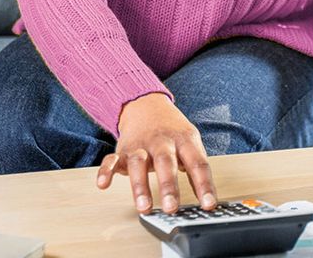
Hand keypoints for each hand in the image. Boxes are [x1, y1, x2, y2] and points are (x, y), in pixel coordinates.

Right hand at [96, 93, 217, 214]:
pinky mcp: (122, 150)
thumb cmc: (172, 131)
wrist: (146, 104)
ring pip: (138, 164)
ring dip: (139, 186)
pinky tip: (103, 184)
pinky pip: (111, 160)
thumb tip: (207, 200)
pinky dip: (105, 171)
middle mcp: (162, 142)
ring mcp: (140, 145)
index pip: (197, 163)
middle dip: (168, 186)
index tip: (209, 204)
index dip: (204, 185)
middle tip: (172, 207)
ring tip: (144, 206)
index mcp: (184, 140)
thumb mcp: (190, 142)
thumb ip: (196, 168)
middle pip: (166, 163)